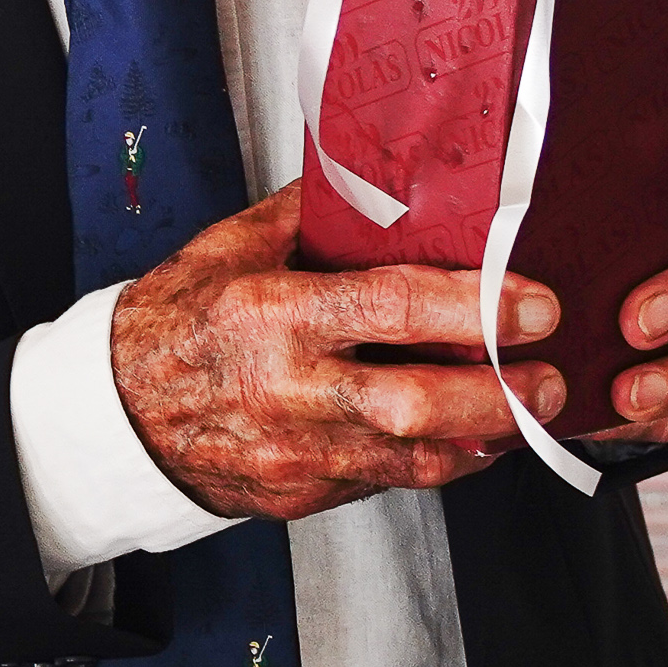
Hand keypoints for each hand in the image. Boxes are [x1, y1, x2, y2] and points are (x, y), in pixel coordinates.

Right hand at [111, 181, 564, 519]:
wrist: (117, 410)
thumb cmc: (176, 318)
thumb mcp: (229, 247)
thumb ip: (310, 215)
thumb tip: (382, 172)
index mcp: (270, 314)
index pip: (391, 309)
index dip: (474, 307)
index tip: (533, 303)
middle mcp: (286, 388)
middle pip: (415, 405)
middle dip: (499, 395)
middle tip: (550, 378)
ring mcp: (295, 452)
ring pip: (415, 461)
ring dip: (486, 438)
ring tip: (528, 412)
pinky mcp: (302, 495)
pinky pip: (388, 485)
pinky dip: (438, 463)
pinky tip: (468, 440)